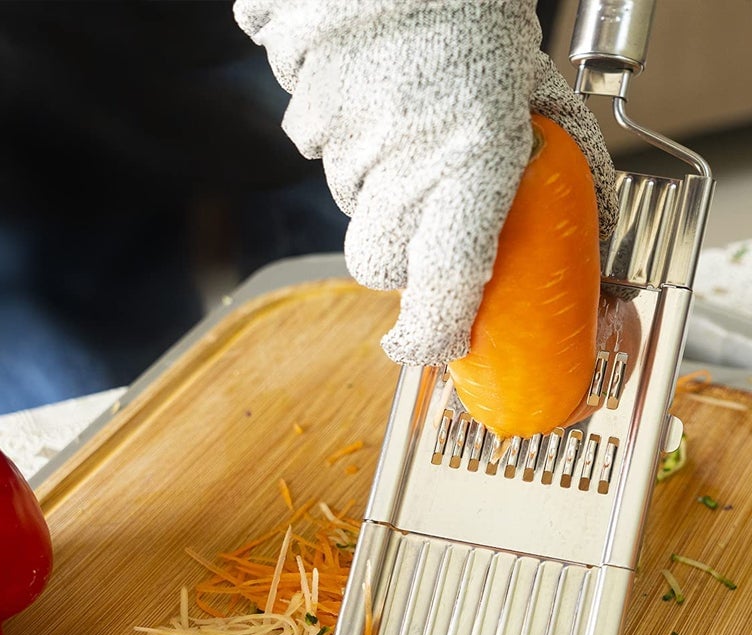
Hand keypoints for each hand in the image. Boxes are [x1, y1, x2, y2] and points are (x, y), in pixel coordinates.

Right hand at [235, 0, 617, 364]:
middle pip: (377, 262)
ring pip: (350, 209)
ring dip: (375, 190)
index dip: (430, 333)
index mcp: (471, 161)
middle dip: (397, 253)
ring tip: (403, 129)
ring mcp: (342, 142)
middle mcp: (401, 163)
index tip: (423, 346)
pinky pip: (319, 158)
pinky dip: (344, 147)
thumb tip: (586, 228)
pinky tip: (370, 104)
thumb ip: (556, 165)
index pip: (442, 282)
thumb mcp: (535, 91)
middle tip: (422, 210)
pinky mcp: (303, 117)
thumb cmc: (474, 13)